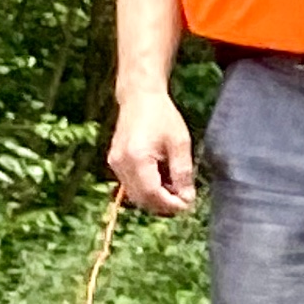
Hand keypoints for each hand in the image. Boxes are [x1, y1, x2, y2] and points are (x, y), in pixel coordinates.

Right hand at [108, 90, 195, 215]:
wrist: (139, 98)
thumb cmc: (162, 117)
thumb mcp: (180, 144)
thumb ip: (182, 173)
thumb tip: (187, 198)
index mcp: (137, 158)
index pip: (151, 194)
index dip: (170, 205)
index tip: (188, 205)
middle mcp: (120, 164)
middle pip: (141, 199)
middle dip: (163, 205)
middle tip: (184, 200)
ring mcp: (115, 164)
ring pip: (135, 194)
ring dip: (156, 198)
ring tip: (176, 188)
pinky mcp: (115, 162)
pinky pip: (131, 185)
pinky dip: (147, 188)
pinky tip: (164, 179)